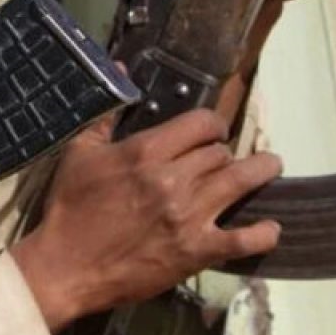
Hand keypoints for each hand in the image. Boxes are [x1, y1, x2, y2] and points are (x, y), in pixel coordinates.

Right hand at [11, 109, 280, 332]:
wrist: (66, 263)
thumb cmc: (70, 205)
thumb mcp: (79, 154)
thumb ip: (106, 116)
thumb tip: (121, 71)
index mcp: (145, 151)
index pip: (200, 123)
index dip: (212, 124)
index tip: (212, 131)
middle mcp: (173, 179)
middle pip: (220, 153)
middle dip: (222, 152)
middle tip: (220, 159)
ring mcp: (189, 216)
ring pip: (239, 183)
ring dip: (259, 172)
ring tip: (268, 167)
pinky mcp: (197, 250)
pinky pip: (244, 239)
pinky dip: (262, 232)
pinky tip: (269, 226)